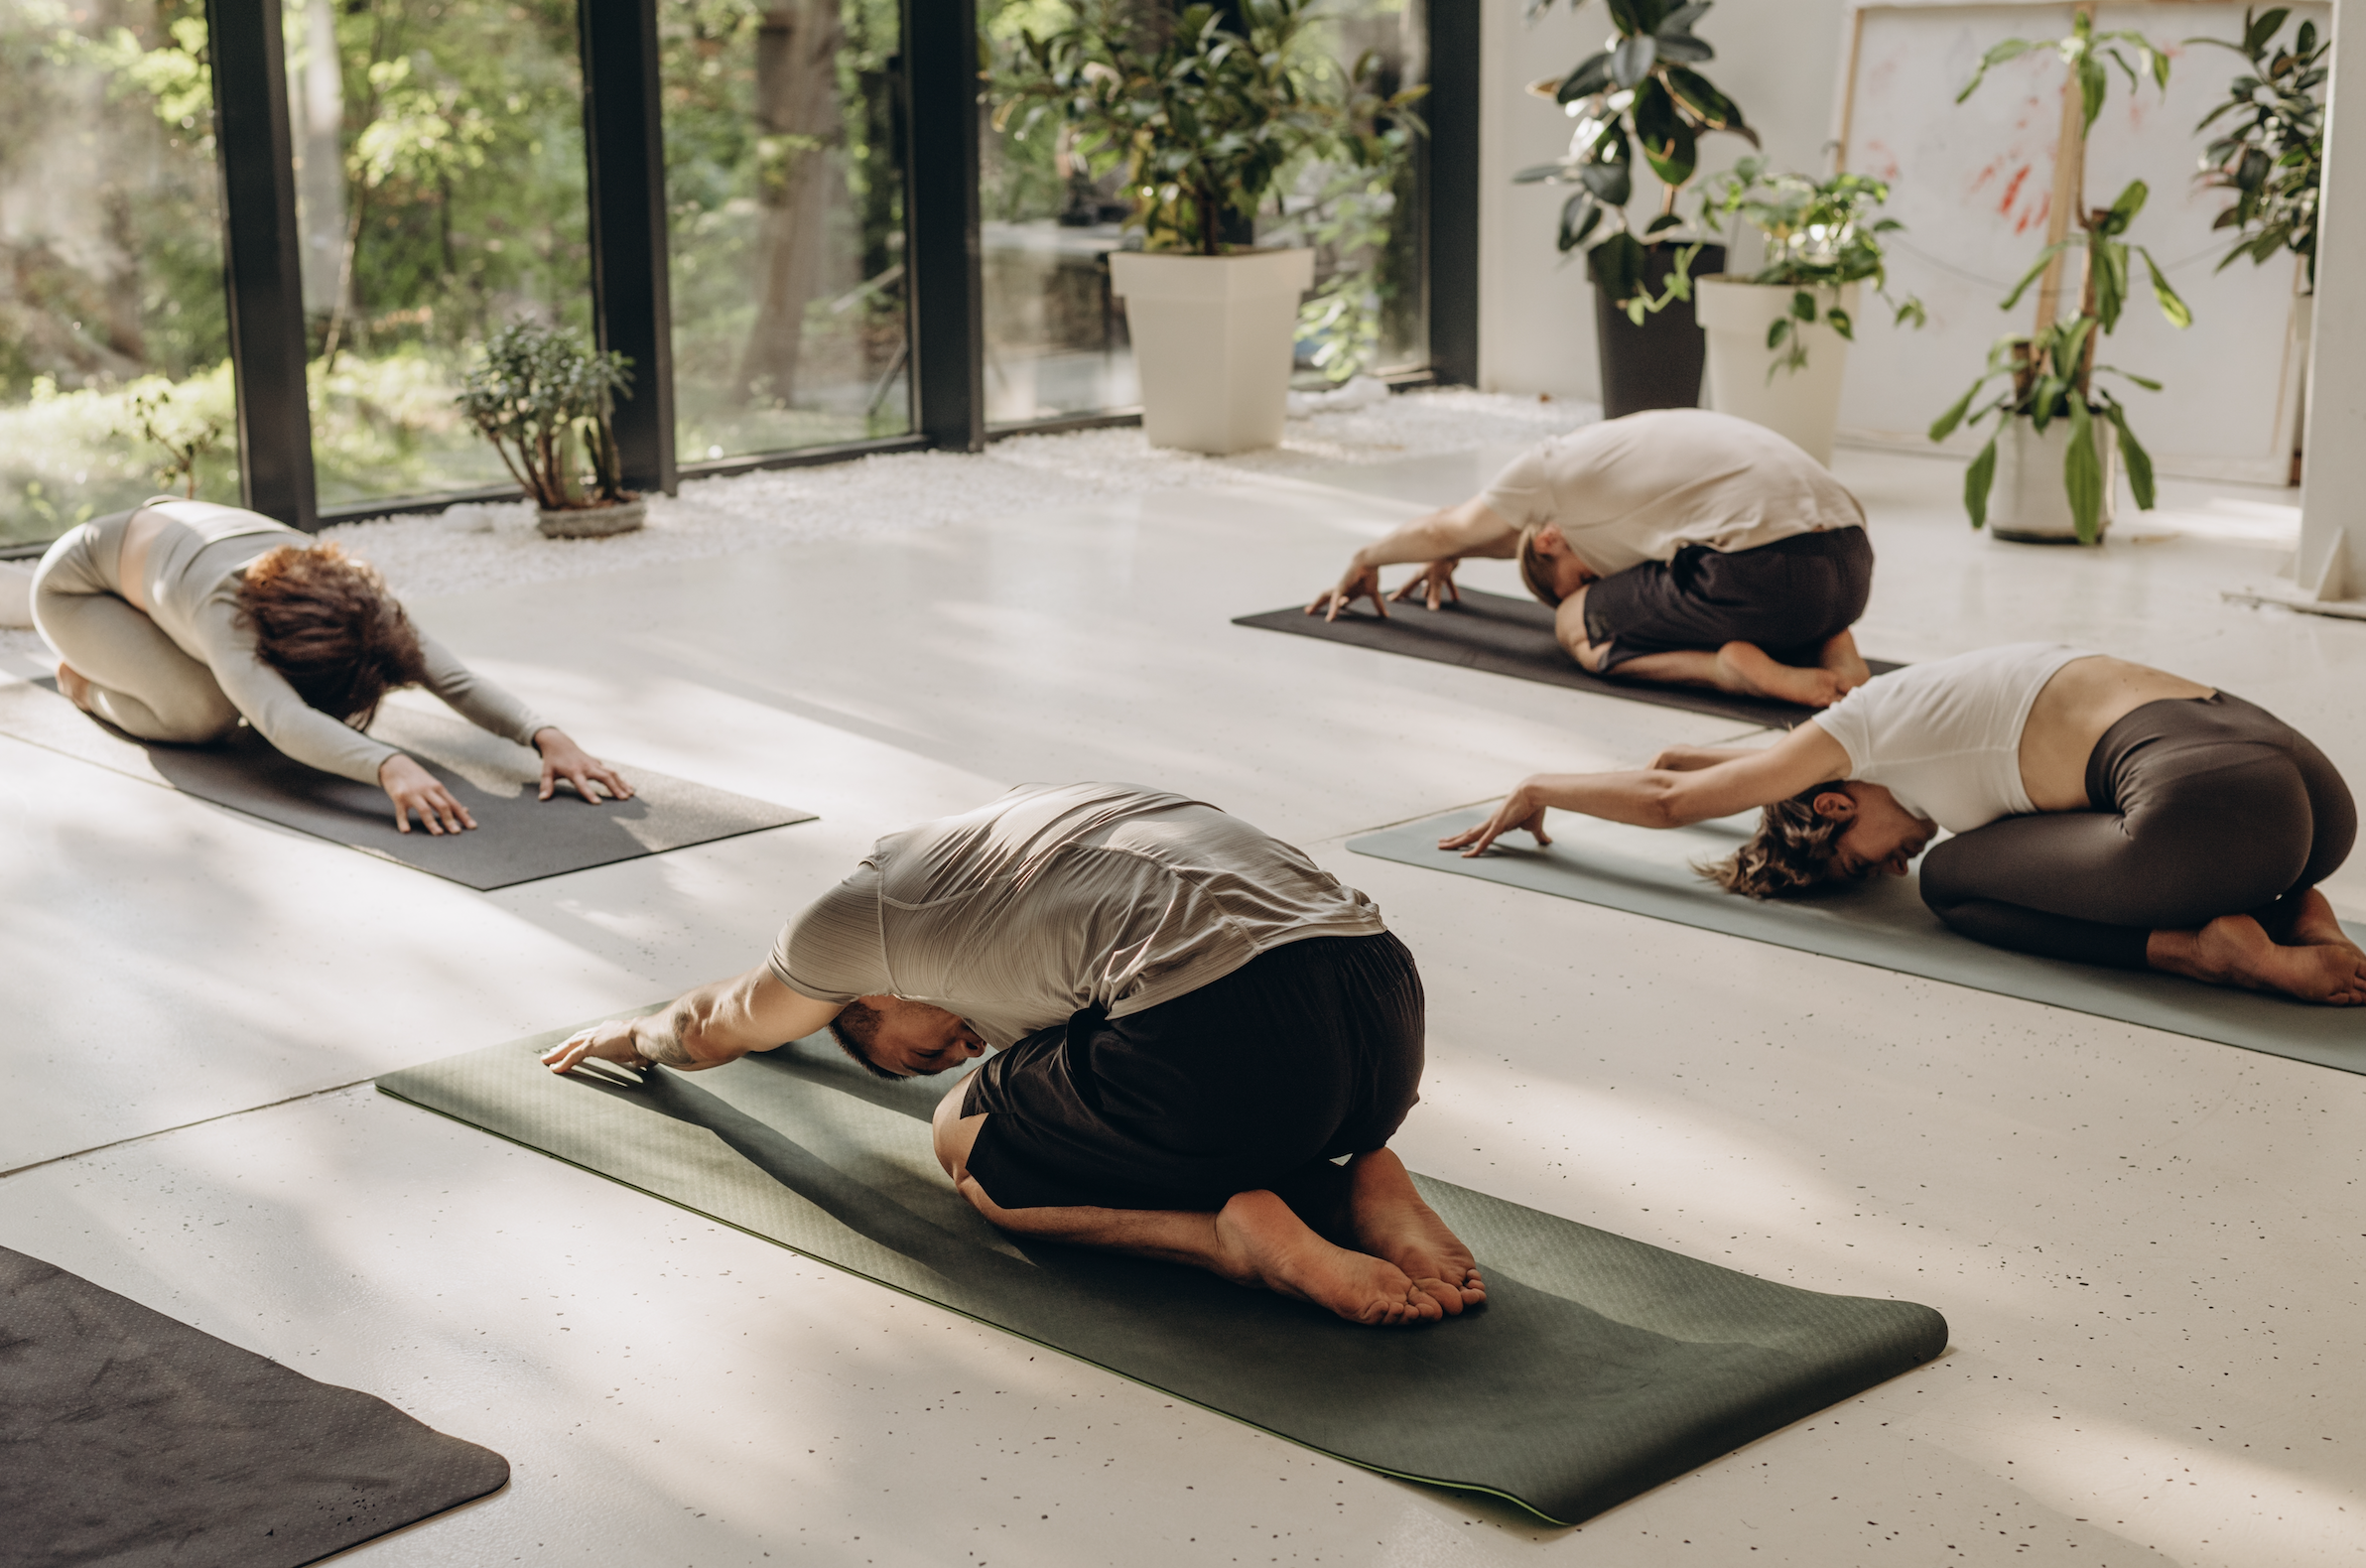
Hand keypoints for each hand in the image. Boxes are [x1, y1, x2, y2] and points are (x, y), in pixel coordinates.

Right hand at [380, 753, 475, 834]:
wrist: (395, 765)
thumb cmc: (418, 779)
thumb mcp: (433, 785)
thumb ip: (446, 798)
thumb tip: (466, 810)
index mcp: (438, 788)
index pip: (453, 804)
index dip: (463, 816)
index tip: (473, 827)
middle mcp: (427, 790)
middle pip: (442, 806)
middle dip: (450, 820)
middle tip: (457, 832)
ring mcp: (413, 793)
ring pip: (425, 809)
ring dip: (432, 822)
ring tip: (439, 833)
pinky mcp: (399, 797)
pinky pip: (402, 811)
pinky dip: (403, 821)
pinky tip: (406, 831)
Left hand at [533, 727, 634, 803]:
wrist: (559, 742)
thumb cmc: (552, 760)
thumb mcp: (546, 772)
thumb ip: (546, 786)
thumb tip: (542, 799)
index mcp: (573, 771)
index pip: (582, 784)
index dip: (589, 793)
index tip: (597, 803)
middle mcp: (586, 766)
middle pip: (604, 776)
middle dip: (615, 787)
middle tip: (624, 799)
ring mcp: (593, 764)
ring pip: (611, 773)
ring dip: (622, 784)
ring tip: (631, 795)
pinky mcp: (597, 763)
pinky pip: (611, 772)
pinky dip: (621, 780)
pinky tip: (629, 788)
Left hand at [542, 1018, 649, 1074]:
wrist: (646, 1035)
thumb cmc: (649, 1042)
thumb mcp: (644, 1050)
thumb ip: (640, 1056)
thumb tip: (642, 1062)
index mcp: (613, 1030)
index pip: (593, 1036)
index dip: (582, 1041)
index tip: (575, 1045)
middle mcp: (602, 1030)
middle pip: (577, 1038)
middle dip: (564, 1045)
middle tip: (552, 1051)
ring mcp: (595, 1038)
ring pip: (570, 1046)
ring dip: (557, 1053)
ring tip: (546, 1060)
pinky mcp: (591, 1046)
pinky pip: (573, 1056)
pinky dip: (563, 1063)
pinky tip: (555, 1069)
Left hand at [1307, 557, 1387, 621]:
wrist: (1369, 562)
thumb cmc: (1371, 574)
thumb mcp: (1373, 593)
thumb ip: (1378, 605)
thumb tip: (1386, 617)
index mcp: (1348, 592)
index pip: (1337, 601)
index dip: (1334, 608)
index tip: (1330, 617)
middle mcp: (1341, 590)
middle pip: (1326, 598)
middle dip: (1317, 604)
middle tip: (1308, 611)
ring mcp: (1339, 588)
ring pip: (1324, 597)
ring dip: (1317, 604)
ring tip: (1309, 611)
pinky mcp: (1341, 588)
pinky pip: (1335, 601)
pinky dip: (1333, 610)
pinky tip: (1330, 619)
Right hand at [1387, 559, 1460, 610]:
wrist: (1453, 546)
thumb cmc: (1441, 560)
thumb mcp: (1436, 580)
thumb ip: (1434, 595)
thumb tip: (1432, 610)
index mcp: (1419, 575)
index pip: (1406, 587)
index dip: (1399, 594)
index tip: (1390, 599)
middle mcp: (1425, 573)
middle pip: (1415, 585)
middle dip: (1410, 592)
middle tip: (1403, 598)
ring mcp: (1435, 571)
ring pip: (1430, 584)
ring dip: (1428, 591)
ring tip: (1424, 597)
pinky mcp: (1446, 570)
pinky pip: (1448, 582)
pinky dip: (1451, 590)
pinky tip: (1455, 598)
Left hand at [1437, 782, 1552, 857]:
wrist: (1534, 791)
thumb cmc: (1534, 806)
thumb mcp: (1535, 826)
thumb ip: (1538, 835)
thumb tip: (1547, 841)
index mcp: (1498, 822)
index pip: (1479, 832)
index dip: (1468, 837)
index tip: (1458, 840)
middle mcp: (1491, 822)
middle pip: (1469, 832)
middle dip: (1454, 839)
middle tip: (1441, 843)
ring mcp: (1493, 823)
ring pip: (1470, 835)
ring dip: (1455, 841)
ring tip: (1441, 845)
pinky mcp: (1498, 825)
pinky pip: (1484, 841)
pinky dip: (1475, 849)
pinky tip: (1465, 856)